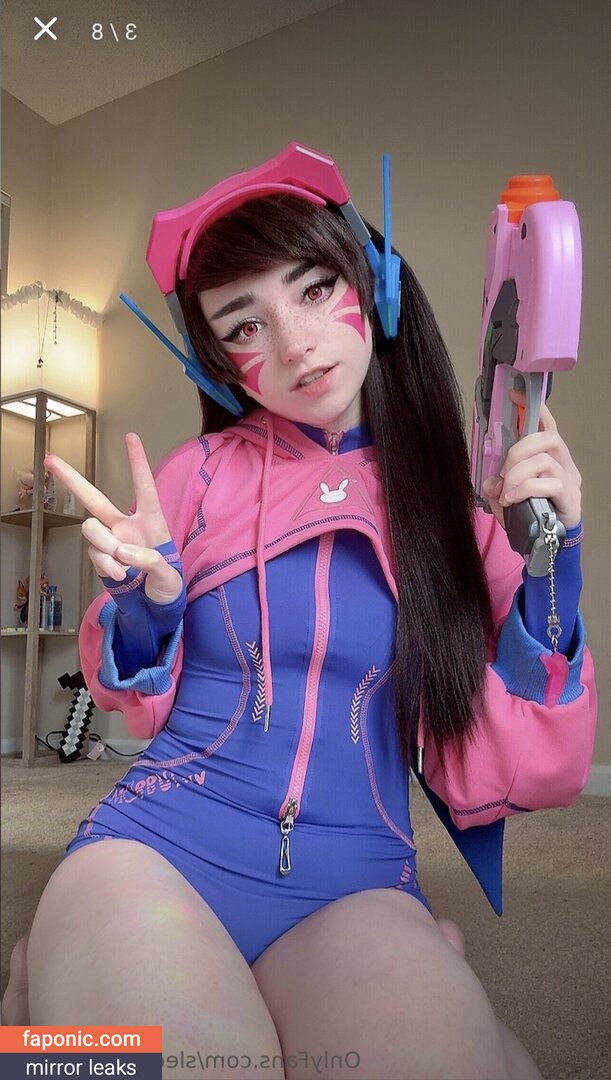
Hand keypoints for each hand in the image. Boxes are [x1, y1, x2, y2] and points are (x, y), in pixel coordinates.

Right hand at [44, 433, 181, 603]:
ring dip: (105, 546)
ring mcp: (109, 540)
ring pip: (91, 529)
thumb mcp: (168, 574)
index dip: (137, 461)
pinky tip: (121, 575)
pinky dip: (105, 566)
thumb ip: (149, 561)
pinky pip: (93, 554)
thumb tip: (122, 552)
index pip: (143, 486)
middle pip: (94, 498)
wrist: (154, 605)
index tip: (130, 436)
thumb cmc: (167, 582)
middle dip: (71, 478)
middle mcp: (125, 525)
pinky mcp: (100, 556)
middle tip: (49, 459)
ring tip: (124, 565)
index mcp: (150, 520)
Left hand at [482, 390, 581, 529]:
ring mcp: (570, 482)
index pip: (547, 427)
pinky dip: (526, 488)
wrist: (548, 547)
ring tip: (506, 492)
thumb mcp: (507, 498)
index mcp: (551, 459)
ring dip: (518, 474)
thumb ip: (497, 486)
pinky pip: (551, 484)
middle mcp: (564, 466)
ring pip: (545, 460)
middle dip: (518, 451)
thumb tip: (490, 482)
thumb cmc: (531, 517)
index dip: (534, 409)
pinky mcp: (570, 500)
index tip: (515, 396)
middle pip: (547, 439)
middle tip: (504, 473)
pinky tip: (513, 499)